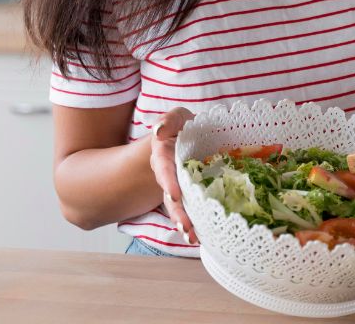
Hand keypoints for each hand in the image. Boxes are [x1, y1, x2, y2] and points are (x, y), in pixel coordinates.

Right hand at [149, 107, 196, 244]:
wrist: (195, 137)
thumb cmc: (187, 127)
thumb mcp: (178, 118)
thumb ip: (169, 120)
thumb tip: (158, 131)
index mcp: (165, 153)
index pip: (163, 165)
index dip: (168, 180)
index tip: (174, 194)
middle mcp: (169, 172)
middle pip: (170, 192)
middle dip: (176, 210)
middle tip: (185, 226)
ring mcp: (179, 184)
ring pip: (177, 205)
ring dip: (183, 221)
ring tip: (190, 236)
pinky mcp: (189, 194)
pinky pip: (188, 209)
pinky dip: (191, 223)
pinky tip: (196, 237)